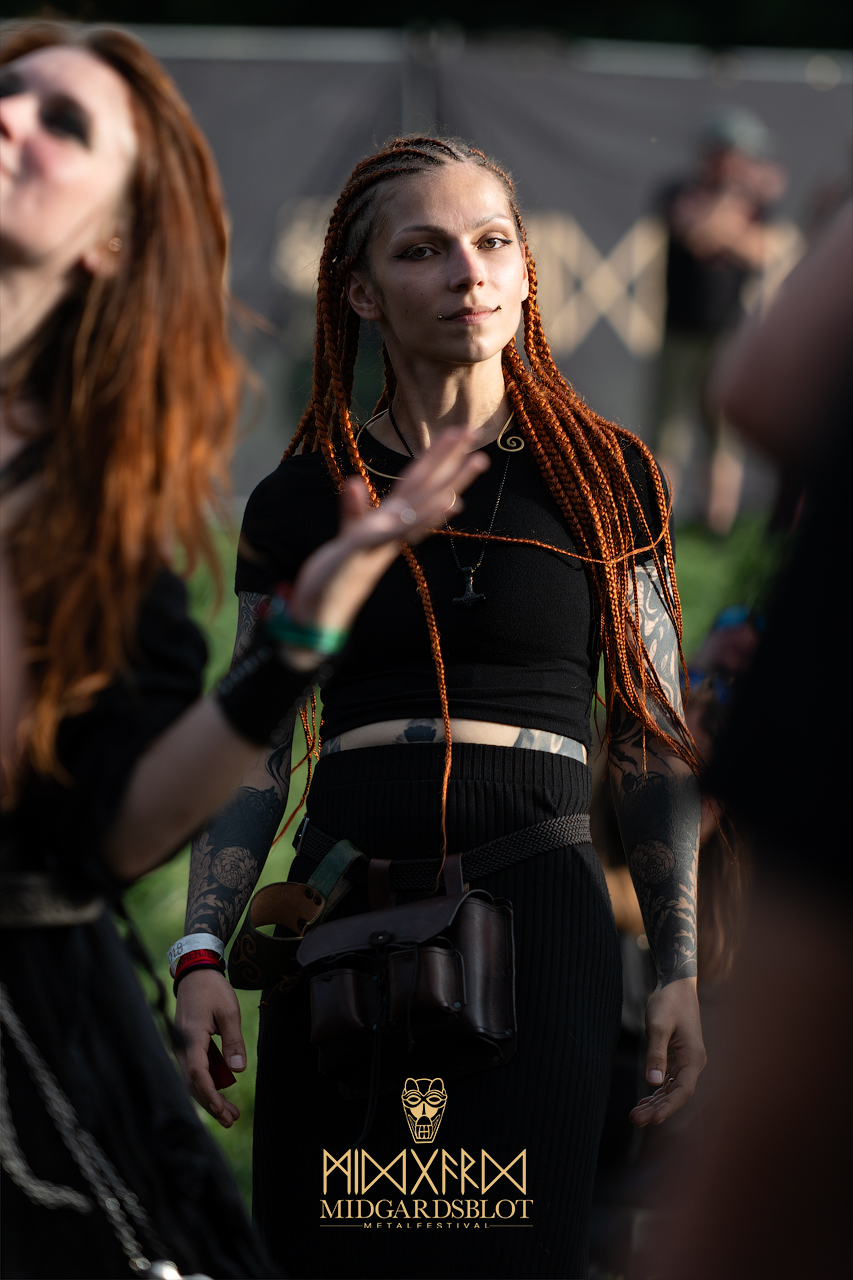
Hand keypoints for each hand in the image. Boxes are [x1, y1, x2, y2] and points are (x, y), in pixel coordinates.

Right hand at [174, 967, 246, 1128]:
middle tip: (231, 1120)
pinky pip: (196, 1068)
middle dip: (211, 1103)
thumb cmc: (213, 989)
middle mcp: (182, 1045)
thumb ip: (233, 1040)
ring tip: (231, 1113)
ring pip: (194, 1078)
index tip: (222, 1110)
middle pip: (193, 1082)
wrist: (195, 972)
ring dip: (211, 1095)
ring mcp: (183, 1046)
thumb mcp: (229, 1011)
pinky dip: (209, 1081)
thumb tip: (238, 1069)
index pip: (196, 1073)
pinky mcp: (188, 1045)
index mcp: (191, 1037)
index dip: (209, 1094)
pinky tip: (223, 1091)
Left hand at [289, 426, 488, 635]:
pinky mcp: (374, 548)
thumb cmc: (335, 575)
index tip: (455, 435)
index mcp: (388, 520)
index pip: (415, 482)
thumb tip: (354, 483)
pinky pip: (407, 529)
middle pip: (427, 486)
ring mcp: (388, 537)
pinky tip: (451, 501)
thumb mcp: (345, 536)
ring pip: (425, 503)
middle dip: (452, 459)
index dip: (434, 457)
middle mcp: (394, 526)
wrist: (321, 609)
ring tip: (478, 459)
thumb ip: (353, 510)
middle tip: (476, 432)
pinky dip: (430, 515)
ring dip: (453, 481)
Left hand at [630, 976, 705, 1127]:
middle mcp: (693, 1063)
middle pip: (676, 1094)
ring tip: (635, 1116)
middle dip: (657, 1109)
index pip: (683, 1090)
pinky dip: (657, 1091)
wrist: (676, 985)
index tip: (652, 1119)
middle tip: (635, 1120)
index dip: (668, 1107)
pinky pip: (669, 1080)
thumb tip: (653, 1083)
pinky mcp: (678, 1057)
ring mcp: (687, 1061)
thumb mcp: (659, 1025)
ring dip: (655, 1103)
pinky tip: (644, 1101)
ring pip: (672, 1089)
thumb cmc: (669, 1002)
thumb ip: (655, 1053)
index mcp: (693, 1057)